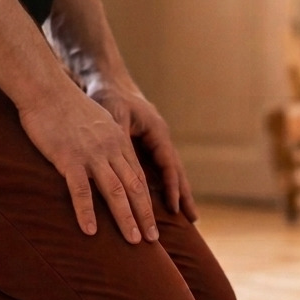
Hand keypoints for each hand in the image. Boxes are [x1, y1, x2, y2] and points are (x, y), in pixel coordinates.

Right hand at [18, 82, 158, 241]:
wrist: (46, 88)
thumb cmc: (64, 104)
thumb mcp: (95, 120)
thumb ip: (104, 138)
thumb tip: (106, 155)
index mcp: (117, 140)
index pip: (137, 175)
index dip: (147, 200)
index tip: (153, 219)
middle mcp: (110, 149)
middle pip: (134, 186)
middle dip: (145, 215)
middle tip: (153, 239)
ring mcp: (91, 155)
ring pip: (115, 191)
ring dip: (126, 218)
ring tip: (135, 241)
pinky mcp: (69, 159)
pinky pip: (80, 190)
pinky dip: (87, 212)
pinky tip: (91, 231)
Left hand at [92, 82, 197, 222]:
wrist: (106, 80)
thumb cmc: (109, 96)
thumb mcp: (114, 116)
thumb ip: (121, 141)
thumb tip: (126, 168)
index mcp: (157, 131)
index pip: (168, 164)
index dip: (172, 187)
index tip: (174, 208)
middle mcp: (159, 137)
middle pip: (176, 170)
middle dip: (183, 194)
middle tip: (193, 219)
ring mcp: (154, 141)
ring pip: (169, 171)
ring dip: (177, 192)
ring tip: (187, 215)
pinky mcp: (145, 144)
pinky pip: (157, 168)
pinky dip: (163, 185)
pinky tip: (164, 200)